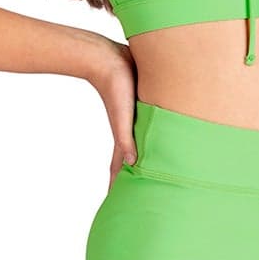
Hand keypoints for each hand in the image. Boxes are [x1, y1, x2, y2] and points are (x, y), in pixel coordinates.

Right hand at [87, 38, 138, 189]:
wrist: (107, 57)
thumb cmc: (115, 85)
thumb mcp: (122, 115)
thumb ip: (125, 139)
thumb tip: (133, 164)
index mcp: (124, 136)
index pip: (120, 168)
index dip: (119, 185)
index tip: (115, 203)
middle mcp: (129, 130)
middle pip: (130, 160)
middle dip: (130, 177)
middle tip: (134, 195)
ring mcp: (134, 117)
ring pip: (138, 144)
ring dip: (140, 158)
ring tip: (145, 172)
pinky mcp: (139, 103)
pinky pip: (144, 127)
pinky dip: (145, 137)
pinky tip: (151, 136)